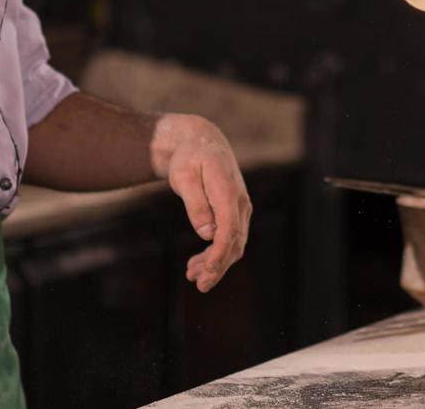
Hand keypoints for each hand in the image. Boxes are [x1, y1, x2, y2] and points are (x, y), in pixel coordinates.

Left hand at [151, 114, 251, 292]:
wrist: (201, 141)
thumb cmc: (189, 157)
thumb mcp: (184, 176)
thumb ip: (195, 204)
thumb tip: (207, 234)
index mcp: (228, 191)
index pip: (230, 229)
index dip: (219, 254)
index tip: (206, 272)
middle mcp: (240, 201)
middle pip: (235, 242)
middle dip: (218, 266)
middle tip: (198, 284)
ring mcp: (240, 206)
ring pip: (235, 243)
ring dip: (216, 262)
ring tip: (192, 275)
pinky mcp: (235, 210)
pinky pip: (231, 236)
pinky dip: (217, 253)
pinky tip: (198, 263)